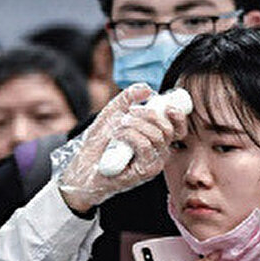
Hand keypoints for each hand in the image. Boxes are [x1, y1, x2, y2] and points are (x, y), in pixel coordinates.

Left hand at [59, 83, 188, 211]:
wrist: (81, 168)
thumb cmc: (97, 145)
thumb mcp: (111, 116)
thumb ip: (127, 99)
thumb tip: (146, 88)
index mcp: (156, 141)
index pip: (178, 129)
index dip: (178, 116)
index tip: (166, 104)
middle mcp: (158, 154)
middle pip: (168, 129)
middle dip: (150, 114)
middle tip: (130, 111)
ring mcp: (153, 164)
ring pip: (156, 136)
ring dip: (135, 124)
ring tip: (118, 127)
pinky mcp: (144, 172)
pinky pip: (145, 146)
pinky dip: (130, 135)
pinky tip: (117, 136)